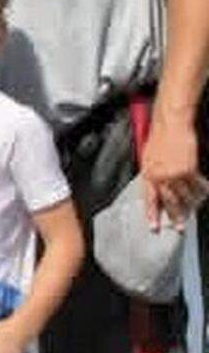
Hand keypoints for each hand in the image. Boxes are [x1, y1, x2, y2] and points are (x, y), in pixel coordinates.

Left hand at [140, 113, 206, 229]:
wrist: (171, 124)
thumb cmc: (159, 138)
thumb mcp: (148, 158)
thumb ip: (152, 175)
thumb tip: (156, 191)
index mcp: (148, 173)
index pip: (149, 199)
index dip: (152, 215)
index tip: (154, 228)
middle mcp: (160, 176)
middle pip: (169, 202)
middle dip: (175, 216)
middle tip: (179, 226)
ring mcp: (174, 174)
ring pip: (185, 196)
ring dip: (191, 203)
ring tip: (195, 206)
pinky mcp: (189, 170)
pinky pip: (198, 186)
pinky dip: (202, 190)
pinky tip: (204, 191)